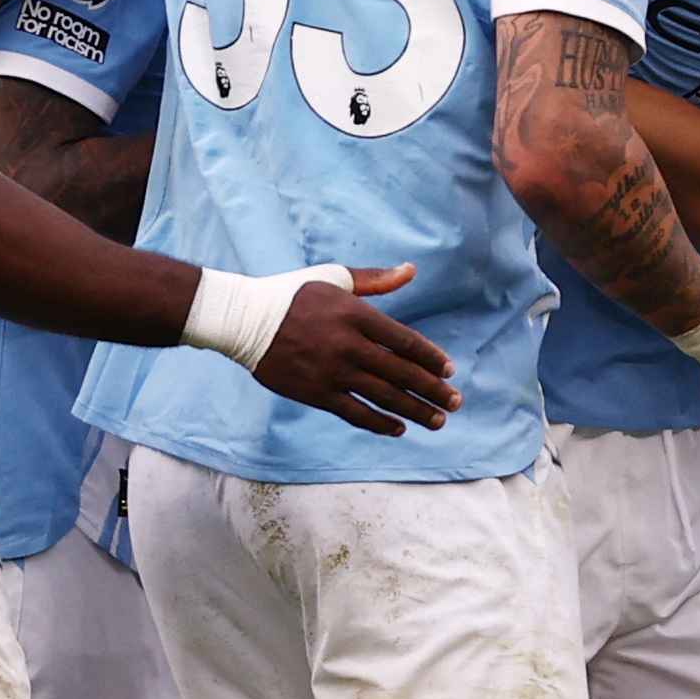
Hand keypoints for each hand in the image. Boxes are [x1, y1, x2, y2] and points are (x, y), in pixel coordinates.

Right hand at [250, 264, 461, 438]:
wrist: (244, 320)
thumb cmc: (293, 294)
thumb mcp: (335, 277)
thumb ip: (375, 279)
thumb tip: (411, 270)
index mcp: (356, 314)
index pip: (404, 341)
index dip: (430, 358)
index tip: (449, 370)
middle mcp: (349, 345)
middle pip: (401, 373)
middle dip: (432, 390)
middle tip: (455, 402)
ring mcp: (333, 372)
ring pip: (384, 397)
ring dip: (415, 410)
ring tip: (437, 420)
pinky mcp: (316, 393)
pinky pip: (356, 413)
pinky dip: (380, 423)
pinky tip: (399, 428)